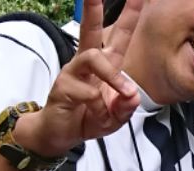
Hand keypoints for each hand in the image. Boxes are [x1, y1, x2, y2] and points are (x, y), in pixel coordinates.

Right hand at [15, 0, 141, 157]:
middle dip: (94, 9)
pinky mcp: (63, 86)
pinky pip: (87, 92)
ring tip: (123, 94)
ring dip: (112, 76)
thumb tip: (131, 95)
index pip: (119, 37)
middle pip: (91, 30)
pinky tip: (97, 115)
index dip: (128, 16)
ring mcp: (73, 73)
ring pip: (93, 58)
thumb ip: (126, 107)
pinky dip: (98, 107)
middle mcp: (88, 64)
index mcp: (106, 66)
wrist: (62, 134)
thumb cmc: (89, 118)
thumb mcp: (116, 117)